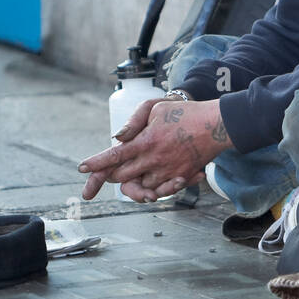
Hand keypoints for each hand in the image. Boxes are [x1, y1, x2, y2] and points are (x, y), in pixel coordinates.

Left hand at [78, 96, 232, 202]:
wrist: (216, 125)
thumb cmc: (186, 112)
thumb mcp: (156, 108)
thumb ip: (133, 122)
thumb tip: (118, 137)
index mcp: (146, 141)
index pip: (114, 156)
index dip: (96, 163)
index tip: (82, 167)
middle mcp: (154, 160)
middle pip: (122, 176)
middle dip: (112, 175)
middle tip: (112, 169)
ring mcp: (167, 171)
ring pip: (140, 186)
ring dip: (134, 181)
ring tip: (138, 170)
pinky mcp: (180, 178)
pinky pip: (160, 190)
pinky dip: (154, 187)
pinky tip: (155, 178)